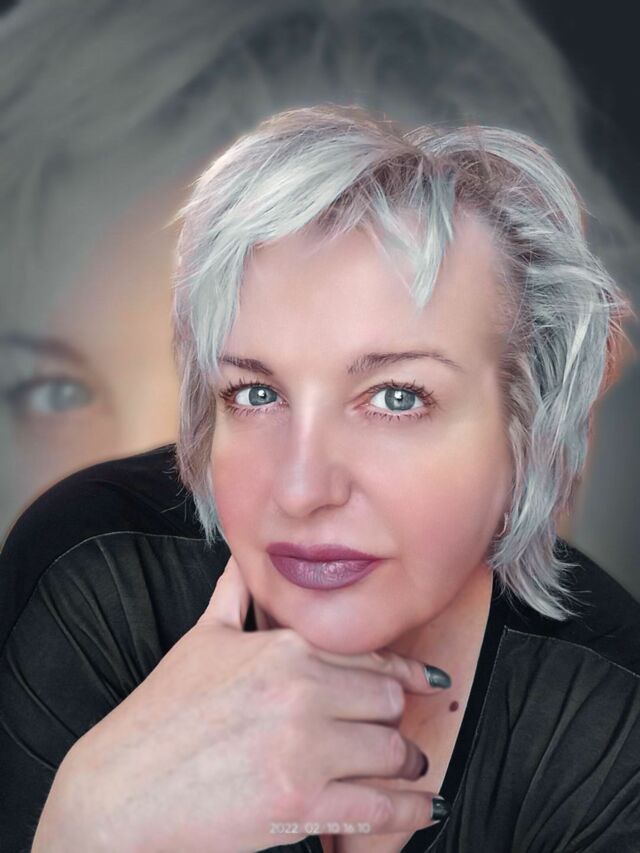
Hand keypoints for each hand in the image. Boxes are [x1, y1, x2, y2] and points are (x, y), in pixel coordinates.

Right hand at [47, 555, 448, 851]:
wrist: (119, 788)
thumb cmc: (160, 714)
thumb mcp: (200, 641)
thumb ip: (234, 594)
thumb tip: (245, 555)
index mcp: (284, 649)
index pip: (369, 659)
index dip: (406, 675)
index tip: (428, 683)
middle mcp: (302, 691)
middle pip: (387, 704)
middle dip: (396, 722)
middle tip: (401, 736)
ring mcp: (303, 749)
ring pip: (391, 752)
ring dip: (405, 765)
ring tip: (408, 771)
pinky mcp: (299, 805)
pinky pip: (378, 807)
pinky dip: (409, 810)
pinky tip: (424, 809)